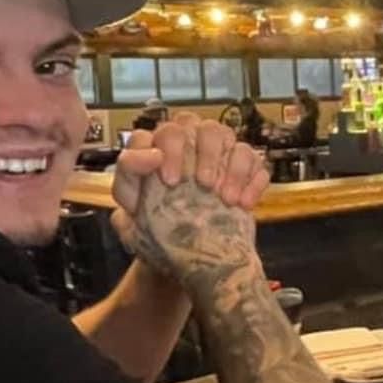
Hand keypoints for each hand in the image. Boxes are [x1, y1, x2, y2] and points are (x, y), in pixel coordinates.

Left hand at [111, 116, 270, 279]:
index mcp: (159, 149)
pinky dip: (251, 181)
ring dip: (230, 166)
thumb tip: (151, 156)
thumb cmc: (154, 228)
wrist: (184, 256)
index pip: (163, 132)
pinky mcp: (243, 169)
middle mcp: (188, 143)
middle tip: (203, 184)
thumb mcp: (131, 210)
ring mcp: (217, 153)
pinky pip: (253, 160)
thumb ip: (129, 177)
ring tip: (225, 198)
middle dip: (204, 154)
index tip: (170, 180)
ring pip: (226, 135)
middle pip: (199, 125)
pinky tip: (243, 204)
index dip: (169, 150)